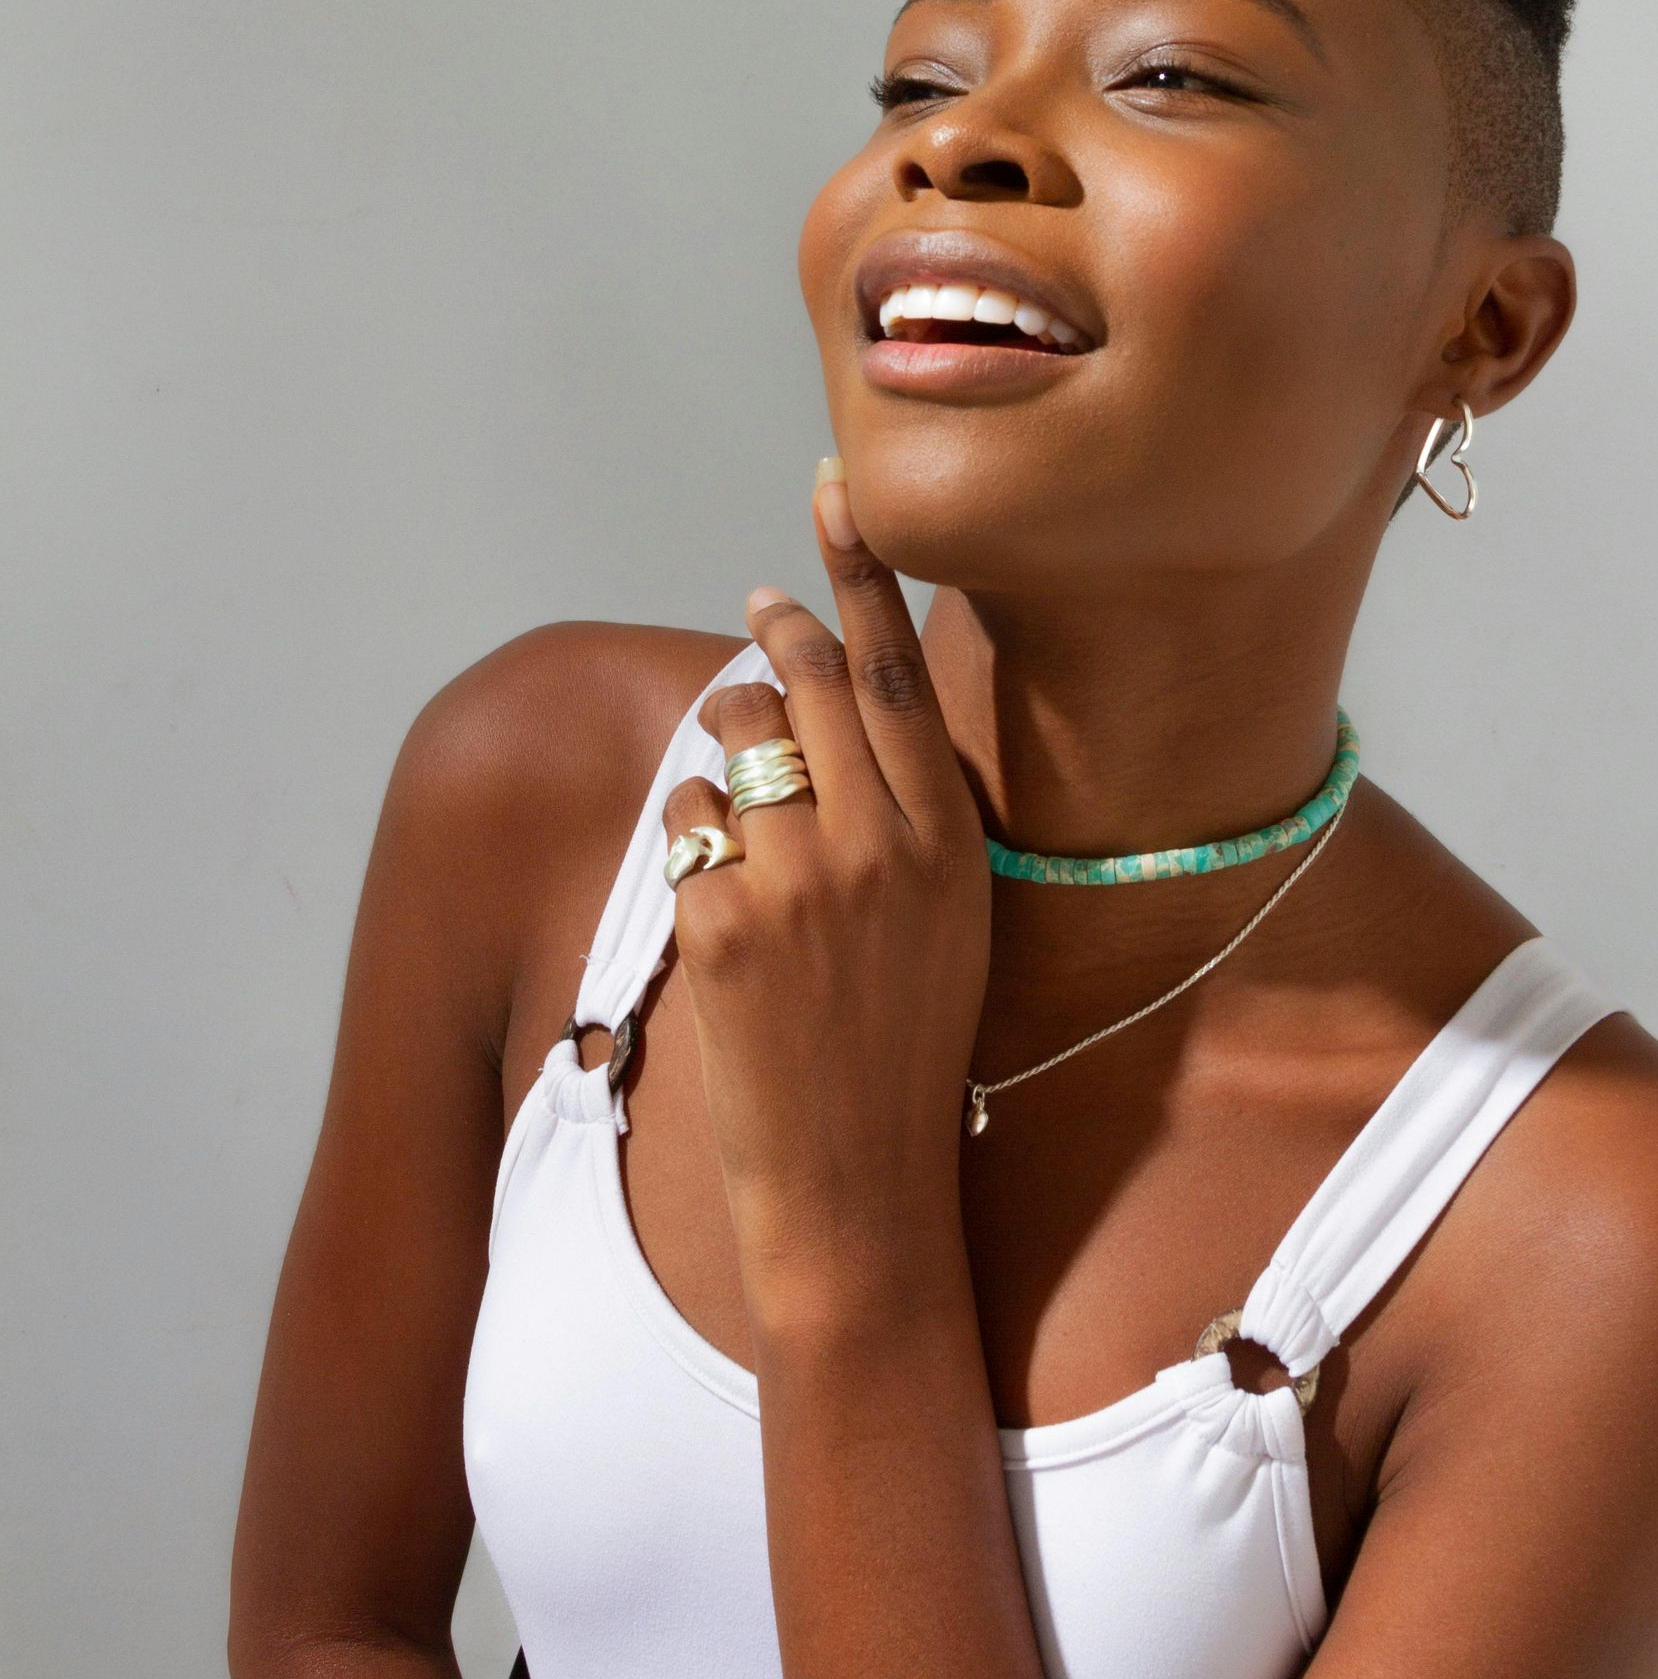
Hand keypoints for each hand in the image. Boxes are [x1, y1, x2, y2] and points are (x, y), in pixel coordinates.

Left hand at [661, 465, 990, 1327]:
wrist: (859, 1182)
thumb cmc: (909, 1047)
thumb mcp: (951, 918)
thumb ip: (914, 809)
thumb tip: (849, 701)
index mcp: (951, 838)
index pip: (899, 674)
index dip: (860, 577)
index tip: (834, 496)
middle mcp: (881, 841)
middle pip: (806, 680)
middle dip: (774, 637)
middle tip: (760, 615)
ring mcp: (798, 880)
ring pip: (732, 739)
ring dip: (725, 754)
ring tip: (749, 819)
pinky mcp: (722, 923)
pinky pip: (684, 822)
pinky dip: (692, 843)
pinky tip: (722, 903)